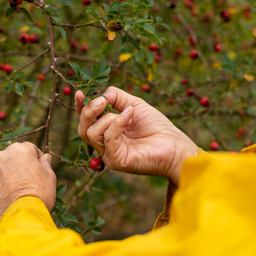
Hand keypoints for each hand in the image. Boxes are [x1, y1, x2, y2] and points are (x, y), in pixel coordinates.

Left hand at [0, 142, 55, 220]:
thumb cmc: (39, 192)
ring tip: (15, 184)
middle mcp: (4, 155)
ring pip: (1, 165)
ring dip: (7, 170)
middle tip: (28, 177)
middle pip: (13, 155)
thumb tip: (45, 157)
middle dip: (20, 163)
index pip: (30, 148)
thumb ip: (45, 163)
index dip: (36, 158)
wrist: (22, 214)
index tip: (40, 168)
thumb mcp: (49, 176)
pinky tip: (6, 190)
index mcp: (21, 149)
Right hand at [76, 87, 197, 183]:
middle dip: (89, 111)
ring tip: (128, 113)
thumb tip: (101, 94)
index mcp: (107, 130)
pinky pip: (107, 139)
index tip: (80, 93)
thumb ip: (117, 97)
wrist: (175, 145)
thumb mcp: (135, 105)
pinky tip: (130, 116)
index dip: (80, 107)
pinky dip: (117, 124)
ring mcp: (109, 154)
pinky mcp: (116, 161)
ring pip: (92, 133)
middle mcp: (105, 144)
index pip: (87, 120)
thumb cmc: (157, 127)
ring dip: (108, 118)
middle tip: (102, 101)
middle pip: (83, 128)